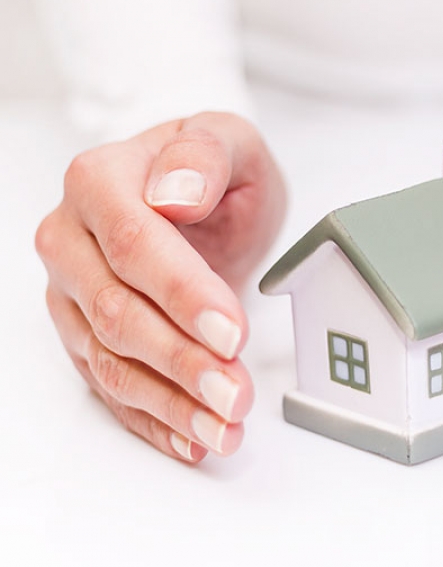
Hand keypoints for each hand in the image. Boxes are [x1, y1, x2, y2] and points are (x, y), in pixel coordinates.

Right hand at [36, 112, 286, 461]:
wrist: (195, 197)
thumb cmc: (213, 171)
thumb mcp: (229, 141)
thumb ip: (205, 154)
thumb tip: (174, 191)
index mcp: (98, 181)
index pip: (134, 245)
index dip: (183, 295)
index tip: (233, 332)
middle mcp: (70, 240)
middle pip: (119, 313)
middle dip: (183, 362)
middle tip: (235, 394)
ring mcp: (71, 293)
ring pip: (111, 361)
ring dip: (170, 403)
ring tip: (224, 427)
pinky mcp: (83, 335)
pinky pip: (108, 387)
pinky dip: (152, 418)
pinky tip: (191, 439)